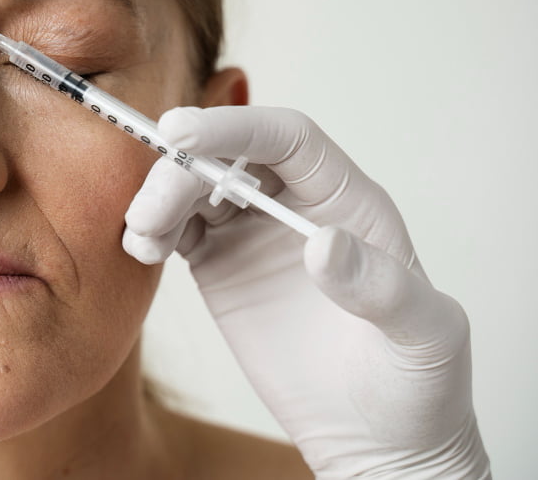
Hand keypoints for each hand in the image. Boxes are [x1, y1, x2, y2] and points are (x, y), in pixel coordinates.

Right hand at [124, 106, 489, 478]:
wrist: (373, 439)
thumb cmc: (414, 385)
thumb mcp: (423, 337)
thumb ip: (380, 288)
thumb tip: (321, 243)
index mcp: (347, 201)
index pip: (288, 139)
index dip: (236, 128)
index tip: (183, 133)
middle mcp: (296, 206)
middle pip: (228, 157)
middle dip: (181, 172)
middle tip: (150, 213)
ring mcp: (253, 234)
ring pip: (194, 187)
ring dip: (158, 199)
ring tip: (144, 239)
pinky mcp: (220, 265)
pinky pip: (178, 228)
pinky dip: (151, 230)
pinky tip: (143, 249)